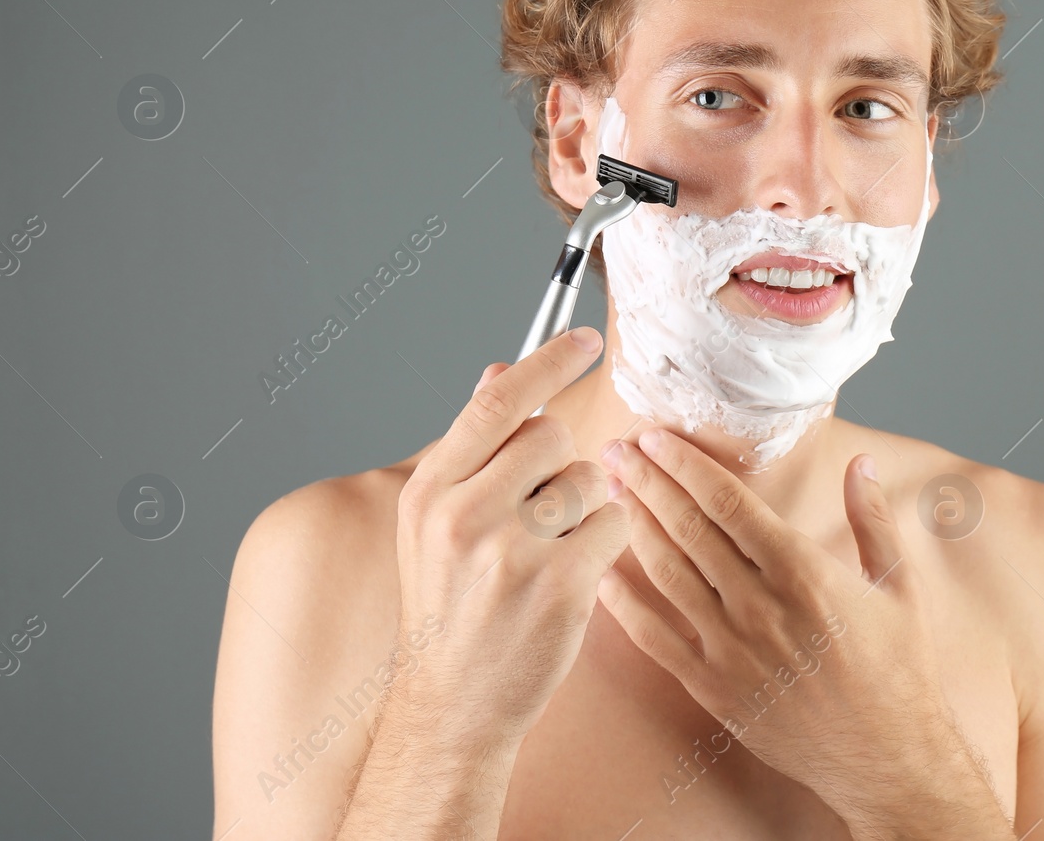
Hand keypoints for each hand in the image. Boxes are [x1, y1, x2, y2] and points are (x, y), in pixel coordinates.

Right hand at [389, 327, 630, 754]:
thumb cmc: (448, 609)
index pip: (498, 400)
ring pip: (586, 480)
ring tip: (543, 553)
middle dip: (558, 464)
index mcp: (430, 490)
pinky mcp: (559, 585)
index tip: (585, 339)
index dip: (548, 360)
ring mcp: (511, 551)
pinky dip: (604, 543)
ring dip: (580, 509)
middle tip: (536, 512)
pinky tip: (570, 575)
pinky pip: (612, 524)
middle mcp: (463, 514)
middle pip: (551, 435)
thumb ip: (471, 446)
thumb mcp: (433, 523)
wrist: (451, 705)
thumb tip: (500, 371)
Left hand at [595, 429, 964, 828]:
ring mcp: (731, 648)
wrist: (886, 757)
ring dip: (634, 526)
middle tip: (617, 449)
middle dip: (648, 482)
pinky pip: (655, 638)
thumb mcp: (900, 584)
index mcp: (803, 571)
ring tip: (610, 492)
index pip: (728, 502)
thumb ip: (873, 518)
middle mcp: (760, 605)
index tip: (656, 438)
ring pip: (667, 573)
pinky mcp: (713, 687)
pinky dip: (624, 604)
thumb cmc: (897, 670)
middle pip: (688, 528)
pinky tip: (602, 572)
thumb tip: (863, 461)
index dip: (685, 465)